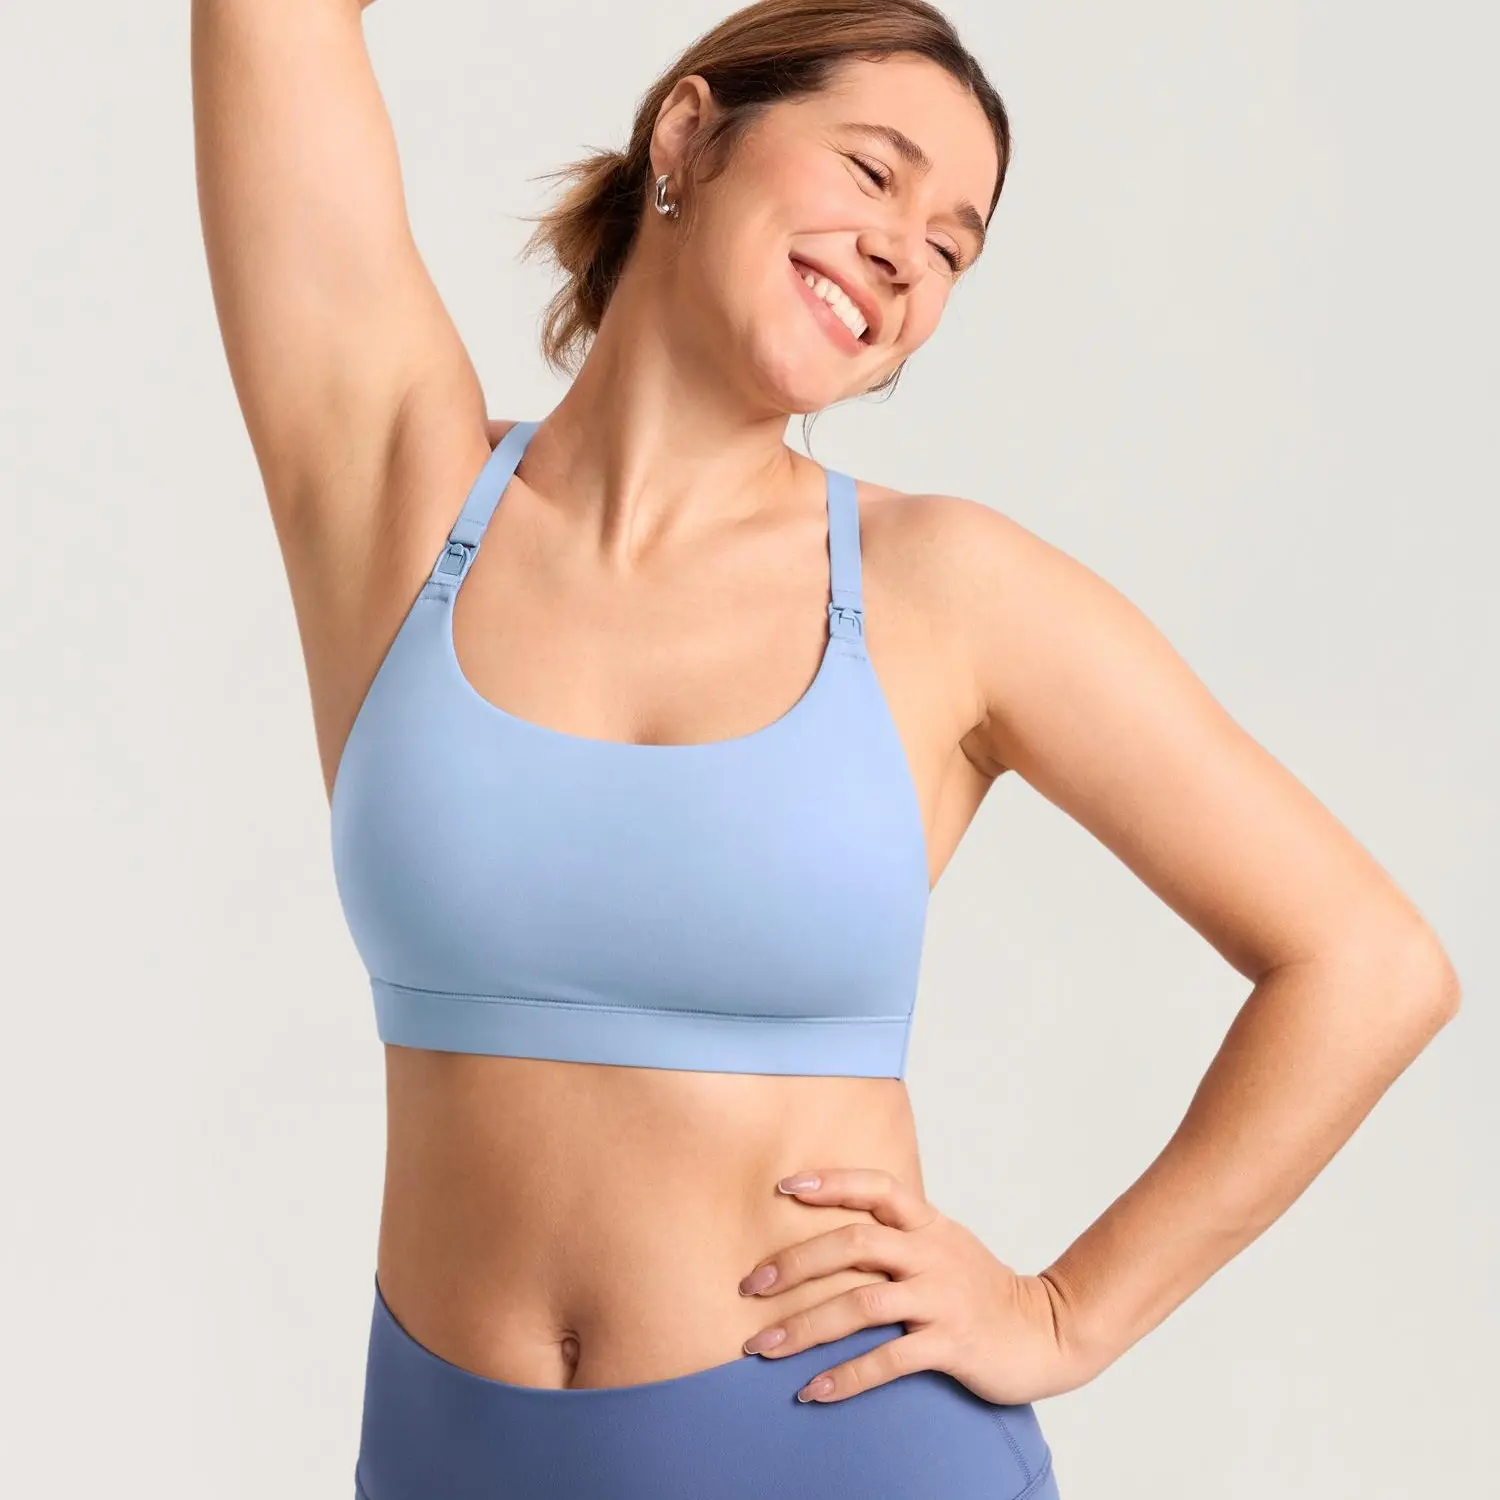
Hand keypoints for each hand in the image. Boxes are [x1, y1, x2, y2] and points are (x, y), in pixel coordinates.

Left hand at [737, 1167, 1094, 1405]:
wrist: (1047, 1332)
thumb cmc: (980, 1289)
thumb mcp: (943, 1246)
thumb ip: (897, 1235)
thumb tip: (832, 1235)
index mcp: (928, 1225)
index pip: (877, 1187)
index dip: (831, 1182)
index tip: (783, 1187)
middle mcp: (931, 1254)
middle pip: (854, 1244)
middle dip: (796, 1264)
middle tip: (751, 1286)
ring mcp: (941, 1298)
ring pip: (861, 1305)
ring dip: (804, 1327)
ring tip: (763, 1346)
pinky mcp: (950, 1343)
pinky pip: (888, 1359)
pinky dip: (845, 1376)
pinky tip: (812, 1390)